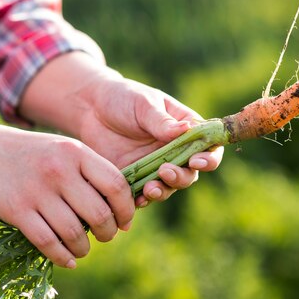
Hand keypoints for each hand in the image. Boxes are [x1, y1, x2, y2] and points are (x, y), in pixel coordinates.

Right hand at [0, 99, 133, 267]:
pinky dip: (62, 256)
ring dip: (84, 247)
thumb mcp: (60, 149)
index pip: (116, 185)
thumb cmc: (25, 153)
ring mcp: (37, 190)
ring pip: (74, 232)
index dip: (126, 209)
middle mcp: (59, 169)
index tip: (125, 222)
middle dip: (108, 232)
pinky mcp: (16, 210)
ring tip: (83, 249)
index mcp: (75, 151)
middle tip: (105, 236)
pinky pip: (48, 242)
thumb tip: (117, 206)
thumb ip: (87, 170)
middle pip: (100, 213)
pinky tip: (68, 260)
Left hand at [76, 73, 223, 206]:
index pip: (208, 147)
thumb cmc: (122, 98)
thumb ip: (161, 120)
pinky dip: (142, 200)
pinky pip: (143, 195)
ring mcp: (156, 167)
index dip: (209, 158)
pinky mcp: (136, 179)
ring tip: (149, 189)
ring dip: (163, 191)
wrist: (90, 108)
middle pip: (190, 173)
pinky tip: (136, 200)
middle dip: (182, 177)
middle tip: (166, 172)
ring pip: (169, 187)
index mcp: (185, 130)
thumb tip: (186, 129)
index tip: (197, 161)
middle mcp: (175, 151)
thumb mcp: (143, 104)